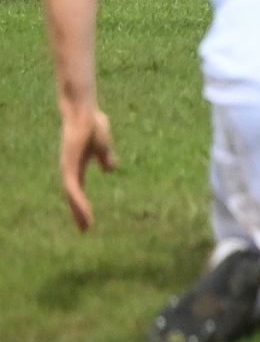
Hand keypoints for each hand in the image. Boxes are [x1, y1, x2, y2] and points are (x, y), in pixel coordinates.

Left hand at [59, 106, 115, 231]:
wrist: (84, 111)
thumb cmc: (92, 123)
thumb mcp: (103, 145)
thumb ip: (105, 157)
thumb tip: (110, 169)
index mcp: (77, 165)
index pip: (77, 190)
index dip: (82, 204)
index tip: (88, 219)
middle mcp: (69, 169)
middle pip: (73, 196)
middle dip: (78, 213)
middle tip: (84, 230)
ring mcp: (67, 168)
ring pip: (71, 196)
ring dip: (78, 211)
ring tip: (85, 225)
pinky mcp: (68, 166)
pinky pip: (73, 189)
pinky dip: (78, 201)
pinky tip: (84, 210)